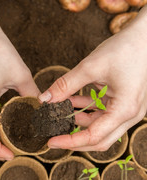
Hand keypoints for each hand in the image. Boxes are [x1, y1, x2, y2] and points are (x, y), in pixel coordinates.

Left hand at [39, 7, 146, 151]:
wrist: (144, 36)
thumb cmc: (125, 49)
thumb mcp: (90, 67)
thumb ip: (66, 85)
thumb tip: (45, 99)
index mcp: (124, 110)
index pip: (94, 137)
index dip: (70, 141)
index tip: (51, 142)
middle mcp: (128, 115)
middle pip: (99, 139)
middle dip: (74, 138)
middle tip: (54, 135)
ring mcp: (126, 110)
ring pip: (98, 126)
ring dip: (77, 120)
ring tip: (59, 110)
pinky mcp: (121, 103)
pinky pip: (100, 113)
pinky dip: (84, 109)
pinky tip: (70, 101)